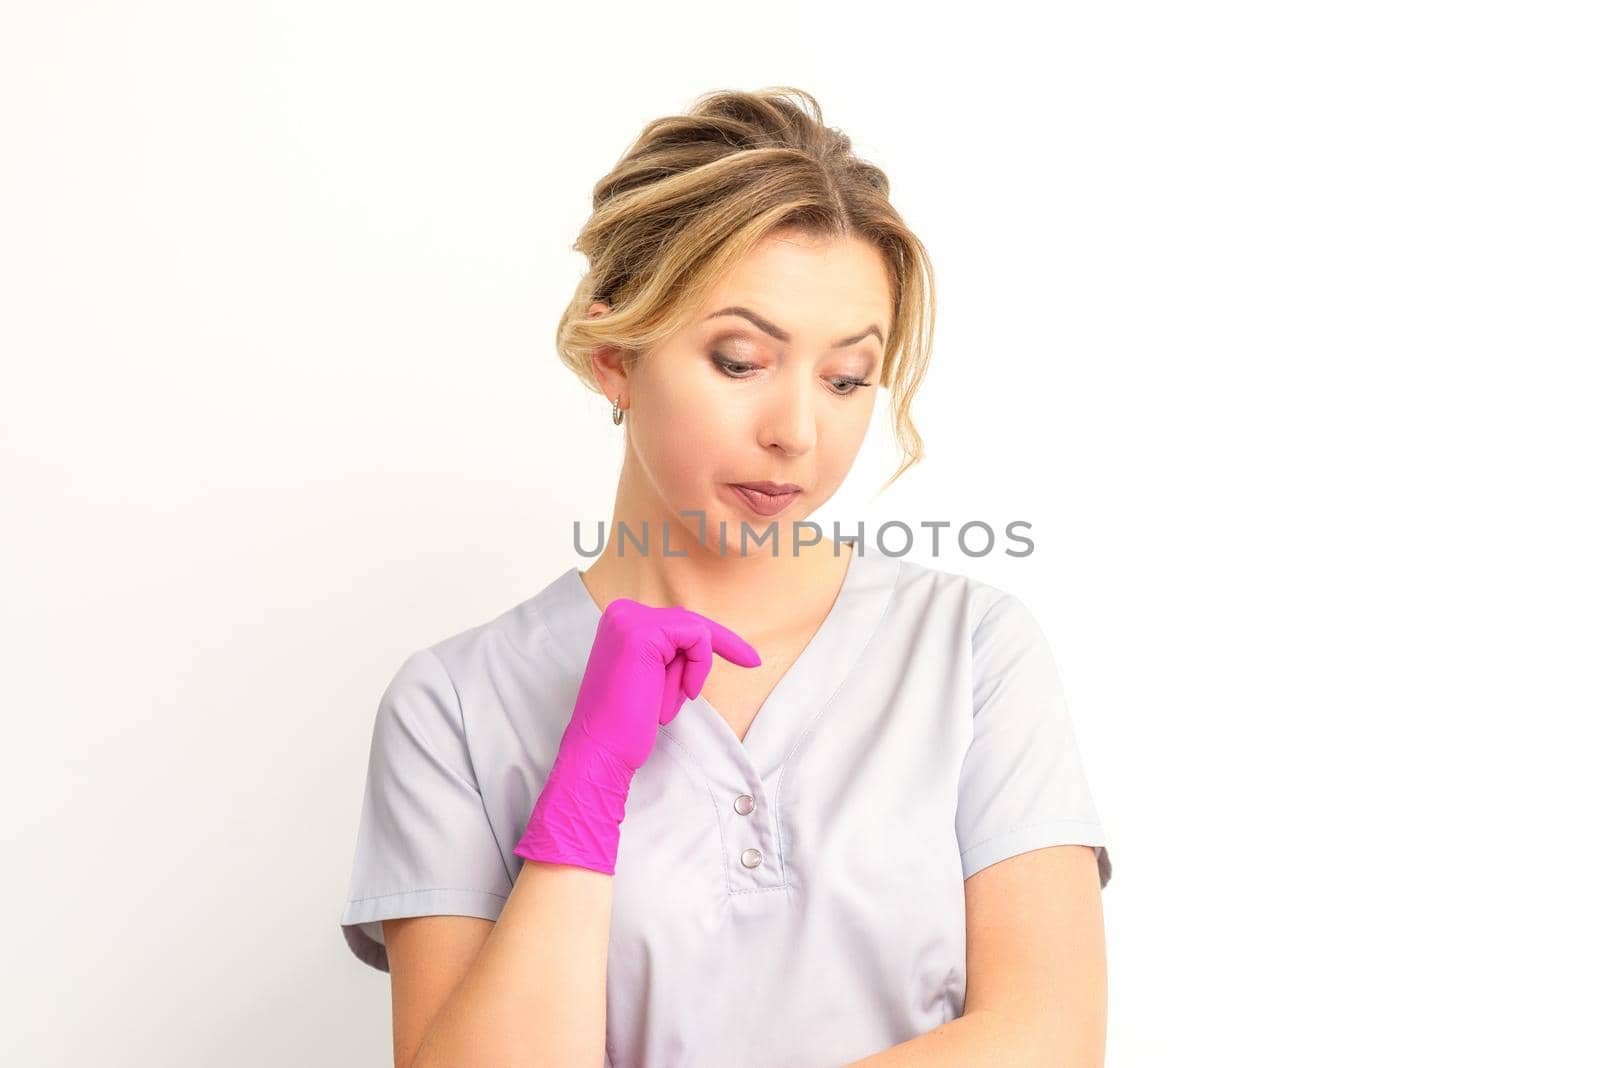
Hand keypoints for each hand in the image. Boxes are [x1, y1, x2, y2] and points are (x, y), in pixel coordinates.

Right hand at [513, 597, 761, 874]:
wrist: (600, 751)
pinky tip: (682, 694)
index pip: (679, 623)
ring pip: (696, 632)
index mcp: (620, 621)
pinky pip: (697, 638)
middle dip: (702, 662)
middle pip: (690, 623)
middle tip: (734, 673)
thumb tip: (703, 638)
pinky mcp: (642, 633)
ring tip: (663, 704)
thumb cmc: (626, 723)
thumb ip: (669, 653)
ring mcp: (629, 620)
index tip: (751, 659)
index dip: (714, 642)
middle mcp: (622, 613)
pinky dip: (698, 667)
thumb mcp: (652, 677)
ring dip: (691, 673)